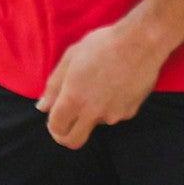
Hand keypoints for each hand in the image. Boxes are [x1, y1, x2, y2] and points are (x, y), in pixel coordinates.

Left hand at [36, 20, 167, 148]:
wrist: (141, 43)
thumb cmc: (102, 44)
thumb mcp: (70, 58)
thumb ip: (54, 85)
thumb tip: (43, 106)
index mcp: (74, 98)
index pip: (57, 128)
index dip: (52, 126)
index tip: (54, 117)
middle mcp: (93, 112)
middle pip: (74, 141)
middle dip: (66, 136)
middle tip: (67, 121)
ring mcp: (113, 115)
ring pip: (94, 124)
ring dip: (90, 113)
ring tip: (97, 84)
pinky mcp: (130, 112)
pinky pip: (112, 115)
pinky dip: (108, 106)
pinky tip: (113, 84)